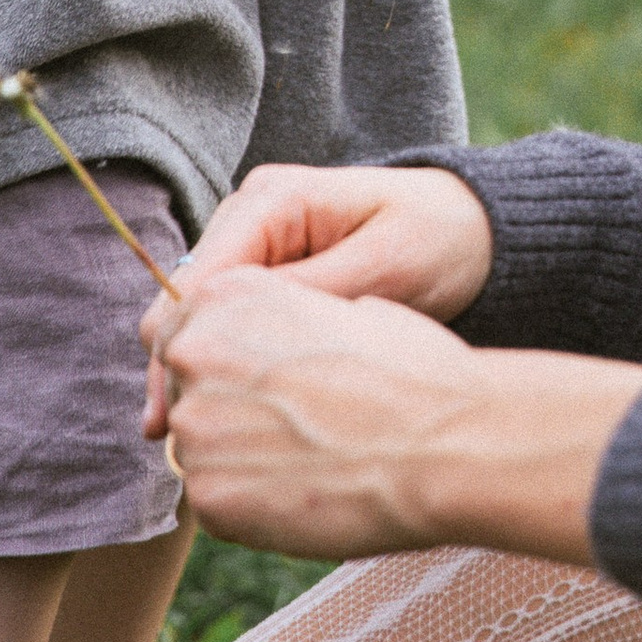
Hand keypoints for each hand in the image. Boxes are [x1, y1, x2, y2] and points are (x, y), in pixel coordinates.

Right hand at [139, 161, 490, 436]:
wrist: (474, 232)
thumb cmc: (437, 240)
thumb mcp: (383, 267)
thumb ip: (311, 292)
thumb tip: (241, 330)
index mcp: (271, 200)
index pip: (200, 276)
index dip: (181, 341)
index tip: (176, 405)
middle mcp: (248, 218)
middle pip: (185, 300)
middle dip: (174, 363)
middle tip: (167, 435)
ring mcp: (254, 249)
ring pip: (197, 318)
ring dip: (191, 371)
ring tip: (177, 441)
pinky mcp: (268, 280)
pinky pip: (227, 326)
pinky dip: (220, 367)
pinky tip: (218, 417)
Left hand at [157, 273, 641, 562]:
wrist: (443, 446)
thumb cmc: (414, 373)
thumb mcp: (348, 308)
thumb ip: (287, 322)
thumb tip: (283, 346)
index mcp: (227, 296)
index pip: (185, 331)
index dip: (224, 365)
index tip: (258, 388)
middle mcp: (195, 353)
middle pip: (186, 392)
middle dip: (228, 413)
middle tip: (293, 432)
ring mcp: (196, 427)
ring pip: (201, 453)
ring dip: (240, 463)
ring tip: (310, 466)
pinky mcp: (208, 495)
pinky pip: (216, 506)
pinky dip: (253, 509)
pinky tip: (308, 497)